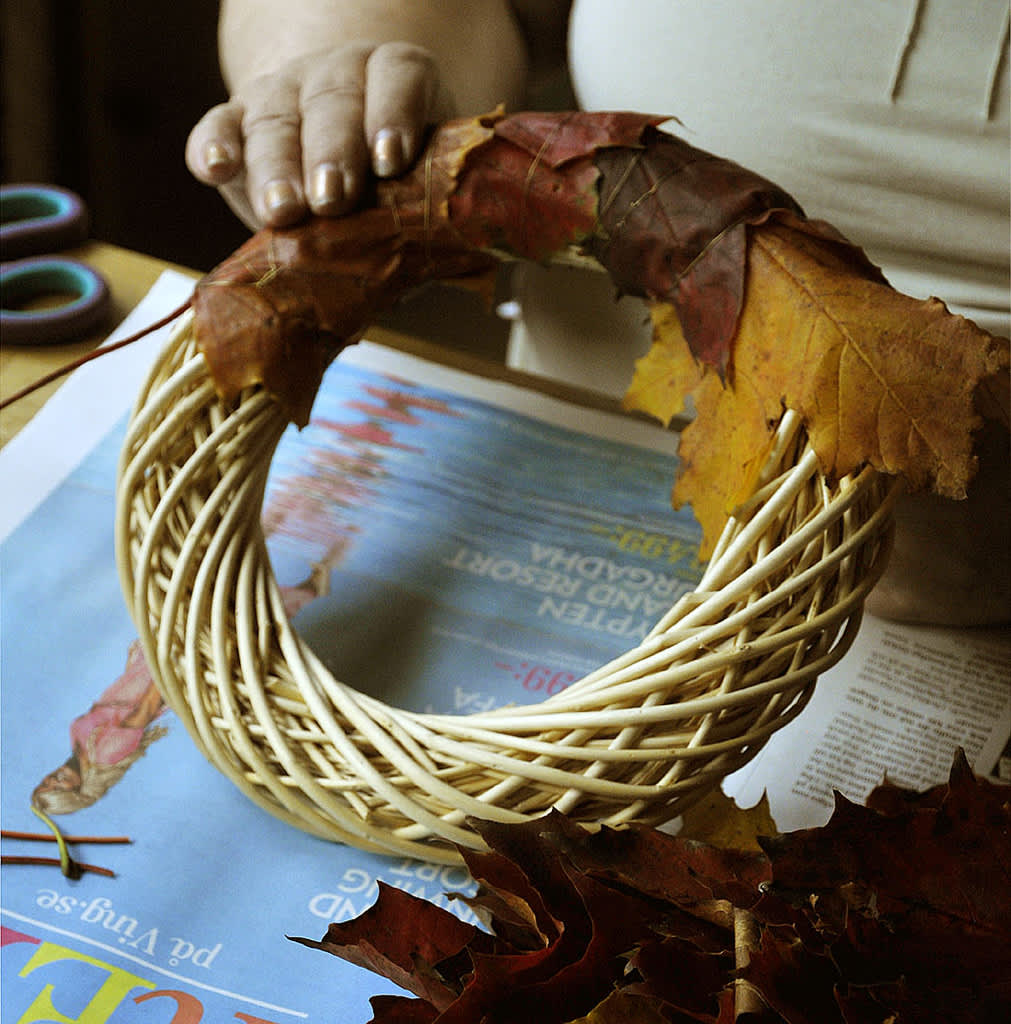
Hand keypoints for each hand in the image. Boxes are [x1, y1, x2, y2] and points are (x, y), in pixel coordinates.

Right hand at [186, 42, 450, 228]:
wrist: (339, 162)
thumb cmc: (393, 183)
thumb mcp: (419, 185)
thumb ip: (430, 209)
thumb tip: (445, 259)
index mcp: (393, 79)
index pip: (397, 77)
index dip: (395, 113)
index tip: (391, 161)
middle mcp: (336, 77)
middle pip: (332, 103)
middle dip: (332, 152)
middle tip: (333, 199)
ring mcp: (282, 94)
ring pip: (274, 119)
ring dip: (276, 167)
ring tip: (284, 211)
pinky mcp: (235, 122)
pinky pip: (218, 125)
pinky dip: (212, 146)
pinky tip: (214, 169)